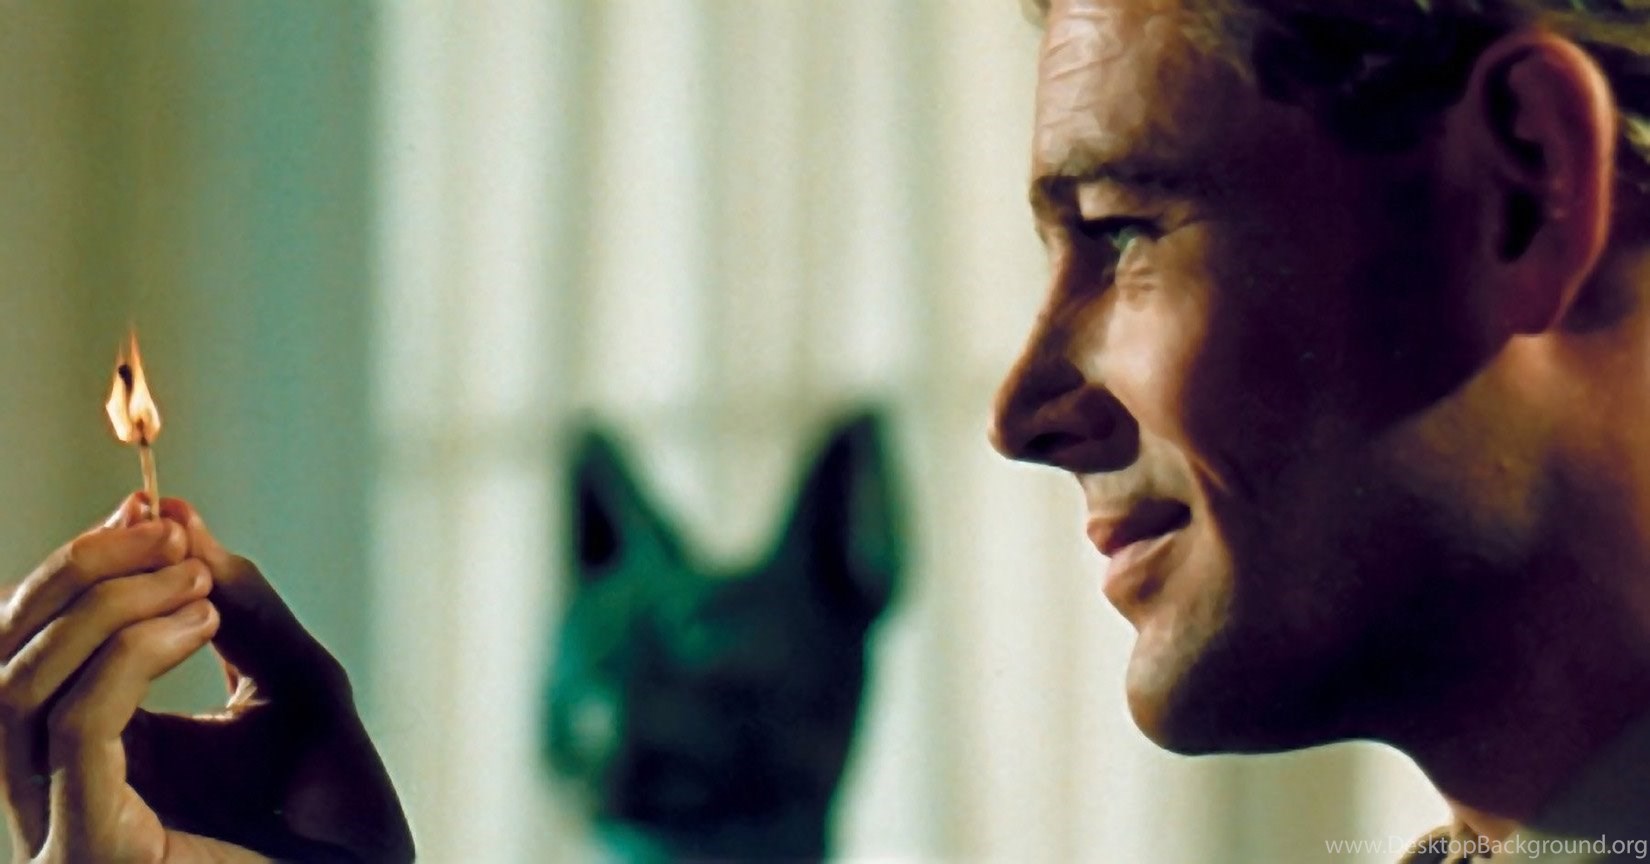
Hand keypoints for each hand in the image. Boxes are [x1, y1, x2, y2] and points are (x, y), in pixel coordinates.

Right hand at [0, 496, 413, 861]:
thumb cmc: (336, 796)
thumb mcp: (287, 676)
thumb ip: (236, 600)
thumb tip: (172, 508)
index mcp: (84, 754)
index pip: (29, 648)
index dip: (75, 569)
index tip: (147, 511)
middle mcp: (53, 791)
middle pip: (3, 660)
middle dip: (80, 575)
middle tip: (168, 531)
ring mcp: (61, 826)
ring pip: (19, 689)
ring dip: (108, 607)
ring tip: (197, 578)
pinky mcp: (93, 850)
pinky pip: (78, 728)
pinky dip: (129, 656)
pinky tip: (199, 622)